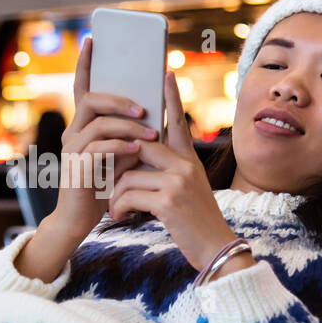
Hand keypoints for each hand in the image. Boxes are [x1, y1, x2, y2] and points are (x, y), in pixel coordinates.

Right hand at [50, 36, 159, 237]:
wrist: (81, 219)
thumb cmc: (103, 186)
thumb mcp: (119, 155)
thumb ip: (127, 134)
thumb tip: (151, 112)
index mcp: (81, 126)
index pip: (82, 88)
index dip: (85, 64)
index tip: (92, 40)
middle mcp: (72, 133)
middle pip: (91, 100)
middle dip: (120, 100)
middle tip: (145, 110)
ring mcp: (72, 150)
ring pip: (100, 123)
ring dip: (129, 127)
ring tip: (151, 136)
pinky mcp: (77, 168)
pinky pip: (100, 148)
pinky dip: (121, 147)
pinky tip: (138, 151)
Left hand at [109, 71, 253, 274]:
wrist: (216, 250)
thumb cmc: (195, 222)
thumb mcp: (186, 190)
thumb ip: (167, 170)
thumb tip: (137, 159)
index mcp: (189, 159)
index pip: (178, 122)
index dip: (171, 97)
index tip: (166, 72)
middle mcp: (185, 164)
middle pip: (137, 148)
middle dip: (116, 165)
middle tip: (105, 182)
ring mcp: (178, 181)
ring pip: (128, 175)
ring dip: (115, 195)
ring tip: (116, 210)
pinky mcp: (169, 200)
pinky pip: (128, 194)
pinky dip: (118, 208)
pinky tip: (120, 218)